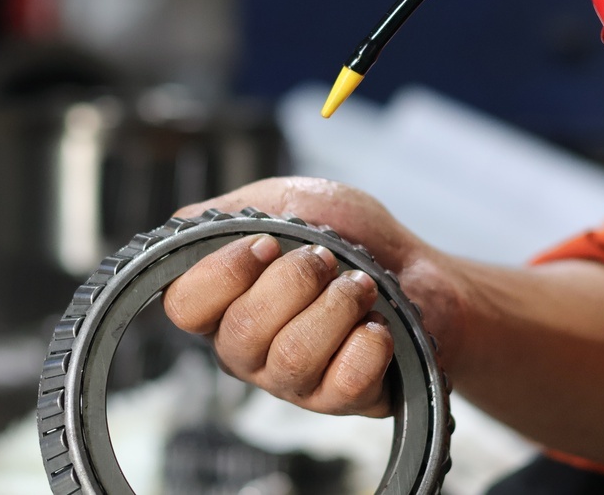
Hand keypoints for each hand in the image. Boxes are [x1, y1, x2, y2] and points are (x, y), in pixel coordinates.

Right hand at [162, 177, 461, 417]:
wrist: (421, 268)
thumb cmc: (349, 236)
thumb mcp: (283, 202)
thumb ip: (227, 214)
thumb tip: (181, 227)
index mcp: (223, 303)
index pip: (184, 306)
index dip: (224, 274)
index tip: (266, 244)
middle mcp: (248, 350)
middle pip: (243, 331)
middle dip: (296, 281)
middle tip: (329, 259)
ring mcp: (292, 382)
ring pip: (292, 357)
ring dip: (337, 307)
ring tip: (363, 285)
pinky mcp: (340, 401)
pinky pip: (342, 385)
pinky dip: (368, 345)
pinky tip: (378, 326)